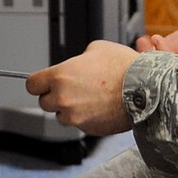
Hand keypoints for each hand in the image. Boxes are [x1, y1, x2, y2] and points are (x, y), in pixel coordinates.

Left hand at [25, 41, 139, 135]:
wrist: (146, 89)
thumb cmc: (125, 68)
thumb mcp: (97, 49)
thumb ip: (78, 59)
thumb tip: (76, 65)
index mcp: (60, 76)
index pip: (32, 85)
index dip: (39, 83)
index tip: (43, 83)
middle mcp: (63, 98)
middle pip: (45, 102)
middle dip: (55, 96)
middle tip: (73, 89)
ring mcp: (75, 116)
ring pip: (62, 116)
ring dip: (70, 109)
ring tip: (90, 98)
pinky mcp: (88, 128)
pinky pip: (79, 124)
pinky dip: (86, 118)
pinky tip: (100, 107)